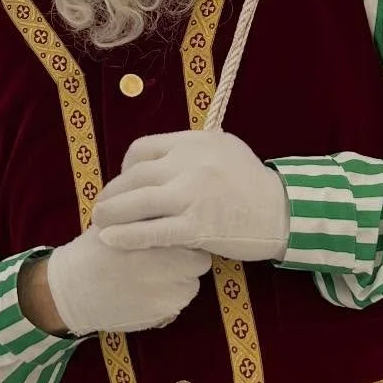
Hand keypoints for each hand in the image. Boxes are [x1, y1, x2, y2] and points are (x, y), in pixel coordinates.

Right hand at [41, 226, 211, 336]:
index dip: (181, 235)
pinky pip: (178, 302)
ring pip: (191, 283)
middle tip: (163, 258)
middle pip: (199, 261)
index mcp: (156, 237)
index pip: (191, 233)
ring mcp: (169, 292)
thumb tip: (170, 198)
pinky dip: (168, 298)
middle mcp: (168, 265)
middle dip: (186, 258)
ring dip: (179, 279)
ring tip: (150, 276)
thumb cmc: (94, 251)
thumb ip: (146, 212)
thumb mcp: (116, 220)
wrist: (72, 290)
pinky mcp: (165, 313)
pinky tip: (146, 292)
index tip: (167, 237)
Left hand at [92, 130, 289, 261]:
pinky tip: (110, 241)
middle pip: (134, 176)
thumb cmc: (252, 183)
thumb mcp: (224, 149)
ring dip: (111, 214)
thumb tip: (159, 155)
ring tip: (98, 224)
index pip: (142, 149)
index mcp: (193, 142)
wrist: (285, 212)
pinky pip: (152, 231)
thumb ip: (191, 149)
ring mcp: (192, 195)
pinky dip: (126, 236)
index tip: (124, 184)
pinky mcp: (197, 226)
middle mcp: (190, 163)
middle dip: (112, 193)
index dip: (124, 168)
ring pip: (137, 203)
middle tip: (102, 208)